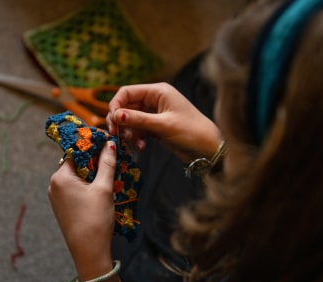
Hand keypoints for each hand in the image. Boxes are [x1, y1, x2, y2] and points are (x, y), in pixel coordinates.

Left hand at [47, 141, 116, 277]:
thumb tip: (110, 144)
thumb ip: (107, 164)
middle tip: (113, 161)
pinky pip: (75, 189)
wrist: (89, 252)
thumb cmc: (95, 219)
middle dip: (94, 162)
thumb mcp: (104, 188)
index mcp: (60, 177)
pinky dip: (88, 186)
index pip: (76, 152)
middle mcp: (54, 185)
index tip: (108, 144)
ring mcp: (56, 197)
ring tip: (110, 177)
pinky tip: (101, 191)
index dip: (93, 147)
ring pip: (77, 177)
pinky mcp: (62, 208)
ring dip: (93, 175)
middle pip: (76, 164)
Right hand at [107, 82, 221, 162]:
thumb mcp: (163, 125)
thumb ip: (138, 120)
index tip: (112, 121)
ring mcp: (155, 114)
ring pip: (131, 120)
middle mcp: (155, 100)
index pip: (127, 92)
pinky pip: (138, 130)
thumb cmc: (191, 132)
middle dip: (120, 121)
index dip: (116, 105)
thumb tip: (115, 115)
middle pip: (126, 106)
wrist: (209, 149)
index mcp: (158, 91)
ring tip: (132, 144)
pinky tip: (140, 147)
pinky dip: (136, 138)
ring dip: (128, 132)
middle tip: (117, 135)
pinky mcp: (156, 127)